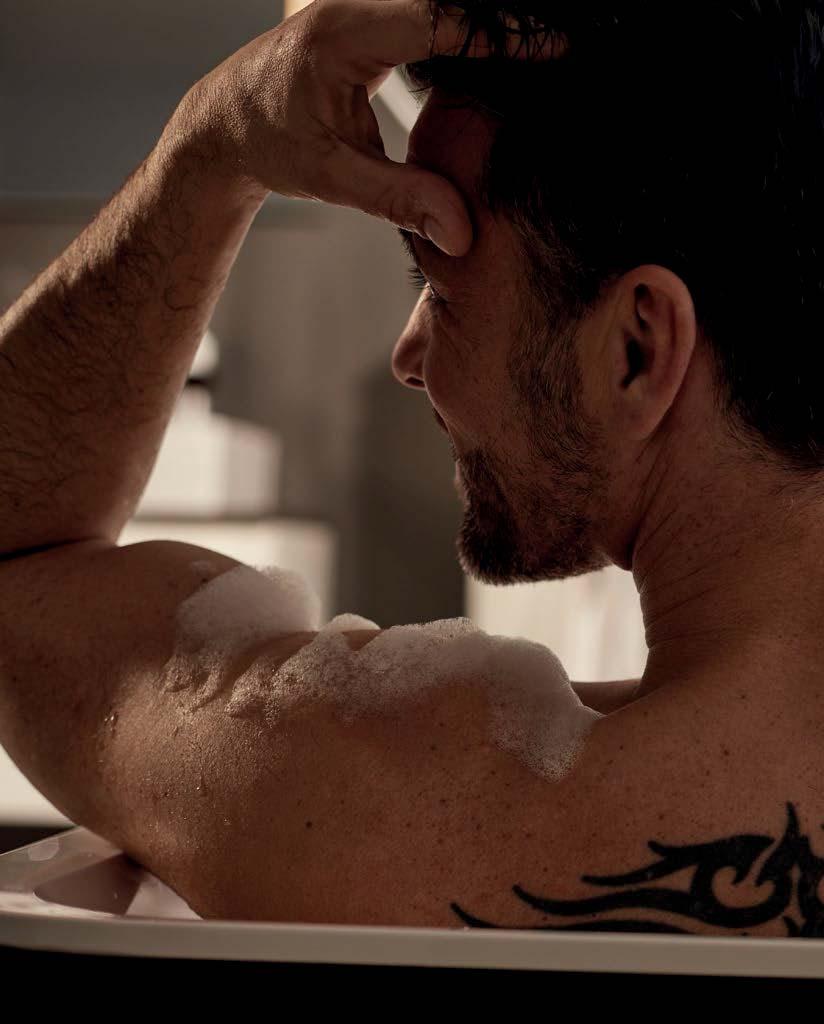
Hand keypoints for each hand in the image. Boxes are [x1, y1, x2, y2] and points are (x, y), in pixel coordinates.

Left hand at [171, 0, 551, 255]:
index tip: (553, 48)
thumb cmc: (271, 146)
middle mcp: (353, 5)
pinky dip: (464, 31)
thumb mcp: (334, 178)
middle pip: (448, 0)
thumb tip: (462, 234)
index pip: (441, 18)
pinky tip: (498, 55)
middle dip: (505, 22)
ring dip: (487, 24)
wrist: (224, 124)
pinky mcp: (366, 17)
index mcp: (345, 34)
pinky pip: (426, 14)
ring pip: (440, 3)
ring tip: (540, 50)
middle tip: (560, 47)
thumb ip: (401, 200)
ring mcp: (360, 5)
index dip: (501, 34)